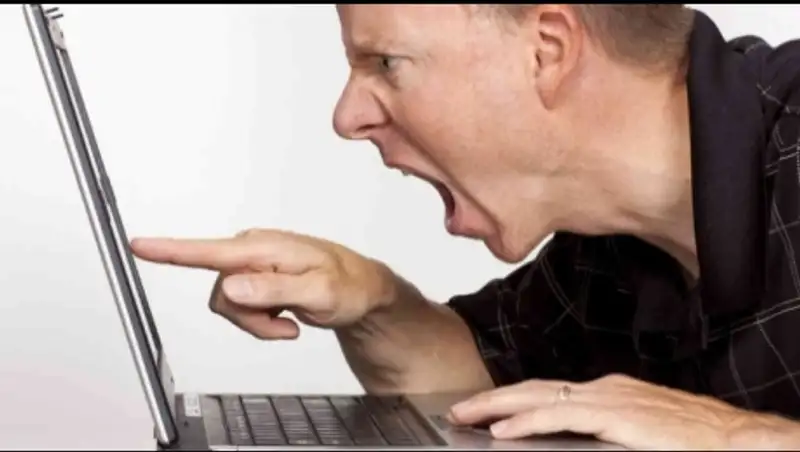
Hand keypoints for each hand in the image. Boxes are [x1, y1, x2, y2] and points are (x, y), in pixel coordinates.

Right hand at [129, 228, 396, 339]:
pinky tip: (285, 317)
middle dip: (249, 319)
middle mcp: (252, 252)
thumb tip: (231, 286)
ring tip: (288, 320)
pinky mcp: (254, 278)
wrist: (360, 289)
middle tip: (284, 323)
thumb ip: (273, 291)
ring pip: (228, 305)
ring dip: (256, 323)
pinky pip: (239, 308)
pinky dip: (261, 322)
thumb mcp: (317, 293)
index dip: (170, 251)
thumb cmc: (348, 285)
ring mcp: (252, 266)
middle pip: (221, 294)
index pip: (209, 250)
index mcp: (264, 249)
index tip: (137, 245)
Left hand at [447, 373, 761, 448]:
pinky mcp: (616, 417)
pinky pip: (561, 418)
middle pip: (534, 389)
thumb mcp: (635, 430)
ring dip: (498, 407)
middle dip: (493, 399)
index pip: (546, 391)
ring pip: (539, 398)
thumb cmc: (690, 437)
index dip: (511, 399)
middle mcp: (601, 389)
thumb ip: (601, 430)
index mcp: (605, 392)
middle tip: (460, 410)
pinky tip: (503, 431)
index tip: (483, 409)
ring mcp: (607, 400)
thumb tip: (571, 439)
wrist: (732, 439)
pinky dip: (528, 423)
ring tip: (467, 416)